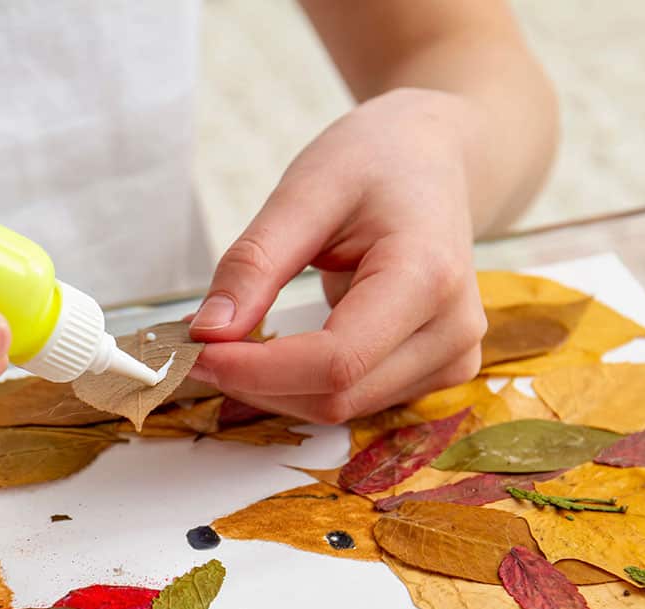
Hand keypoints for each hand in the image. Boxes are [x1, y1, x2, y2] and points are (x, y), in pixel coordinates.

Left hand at [188, 88, 486, 423]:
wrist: (434, 160)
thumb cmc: (377, 162)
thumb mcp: (305, 190)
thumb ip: (254, 264)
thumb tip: (207, 333)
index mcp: (428, 277)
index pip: (335, 362)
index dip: (256, 371)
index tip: (192, 353)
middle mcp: (452, 331)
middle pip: (335, 397)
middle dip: (255, 382)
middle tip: (196, 345)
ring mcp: (452, 359)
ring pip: (341, 410)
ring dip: (274, 390)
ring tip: (233, 342)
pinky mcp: (438, 372)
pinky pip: (356, 403)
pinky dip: (300, 388)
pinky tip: (273, 355)